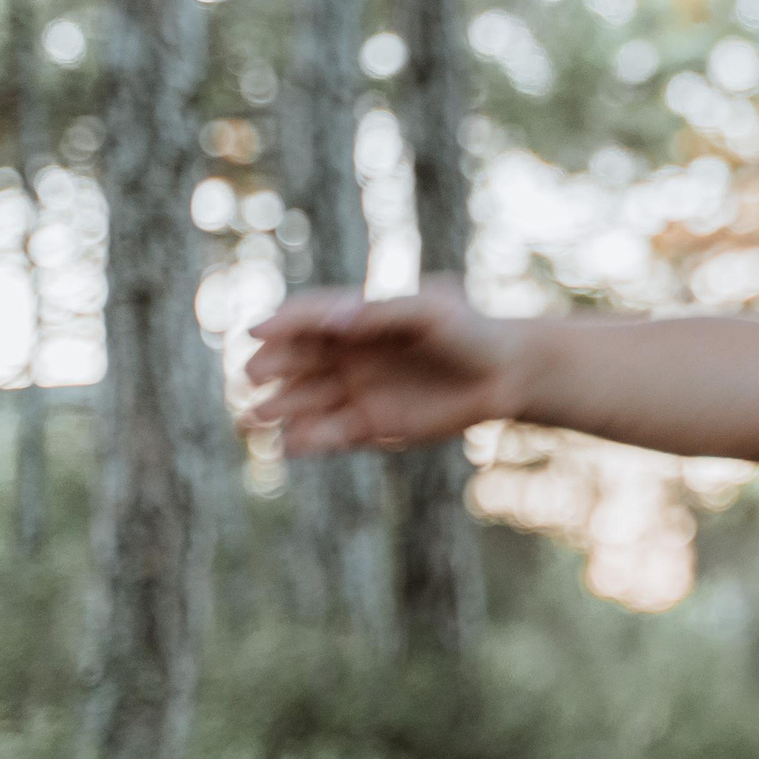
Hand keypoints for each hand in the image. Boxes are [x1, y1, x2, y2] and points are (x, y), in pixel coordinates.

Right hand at [242, 273, 528, 457]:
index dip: (279, 324)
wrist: (507, 374)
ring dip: (278, 409)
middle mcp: (348, 354)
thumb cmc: (471, 331)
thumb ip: (381, 313)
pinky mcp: (371, 425)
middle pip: (296, 360)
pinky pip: (330, 434)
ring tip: (254, 420)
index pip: (306, 318)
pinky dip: (309, 440)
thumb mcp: (431, 312)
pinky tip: (290, 446)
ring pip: (305, 400)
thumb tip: (334, 321)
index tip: (256, 332)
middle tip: (251, 377)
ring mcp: (356, 390)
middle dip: (270, 368)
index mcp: (357, 318)